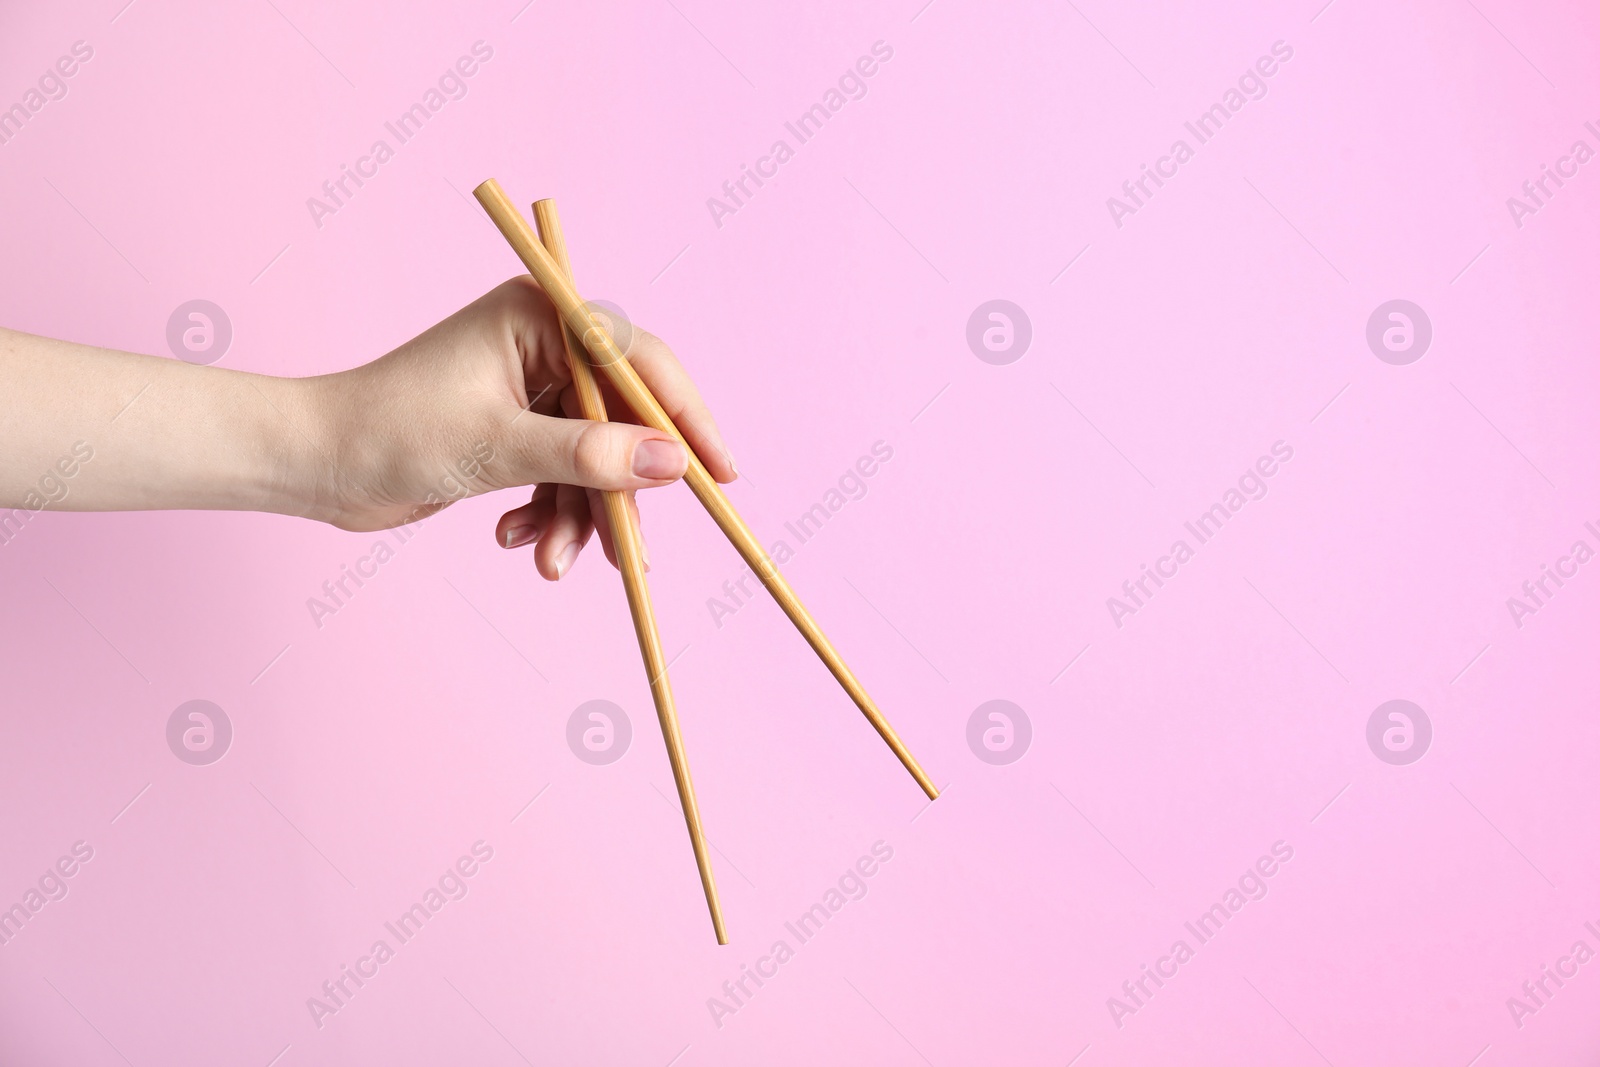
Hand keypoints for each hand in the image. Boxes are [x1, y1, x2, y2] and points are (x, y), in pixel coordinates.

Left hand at [309, 277, 736, 577]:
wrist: (314, 464)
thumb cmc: (390, 431)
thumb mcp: (499, 448)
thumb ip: (589, 455)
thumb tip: (671, 464)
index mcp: (541, 316)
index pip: (641, 360)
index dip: (686, 418)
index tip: (720, 475)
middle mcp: (543, 344)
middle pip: (623, 419)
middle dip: (619, 492)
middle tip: (633, 551)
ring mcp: (531, 389)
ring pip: (595, 458)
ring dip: (578, 517)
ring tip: (549, 562)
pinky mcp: (517, 430)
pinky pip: (564, 476)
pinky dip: (550, 516)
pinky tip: (516, 540)